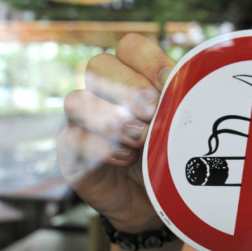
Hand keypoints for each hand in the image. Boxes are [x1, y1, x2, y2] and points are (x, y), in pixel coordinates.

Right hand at [57, 34, 175, 232]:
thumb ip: (178, 99)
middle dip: (129, 89)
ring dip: (110, 119)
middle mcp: (103, 94)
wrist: (159, 204)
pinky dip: (101, 149)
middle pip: (99, 65)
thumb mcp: (181, 126)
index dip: (149, 62)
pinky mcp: (70, 151)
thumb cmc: (171, 157)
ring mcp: (82, 122)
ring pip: (76, 100)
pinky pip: (72, 138)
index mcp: (133, 77)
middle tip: (153, 113)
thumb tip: (172, 80)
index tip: (169, 86)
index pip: (130, 46)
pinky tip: (126, 161)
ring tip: (140, 140)